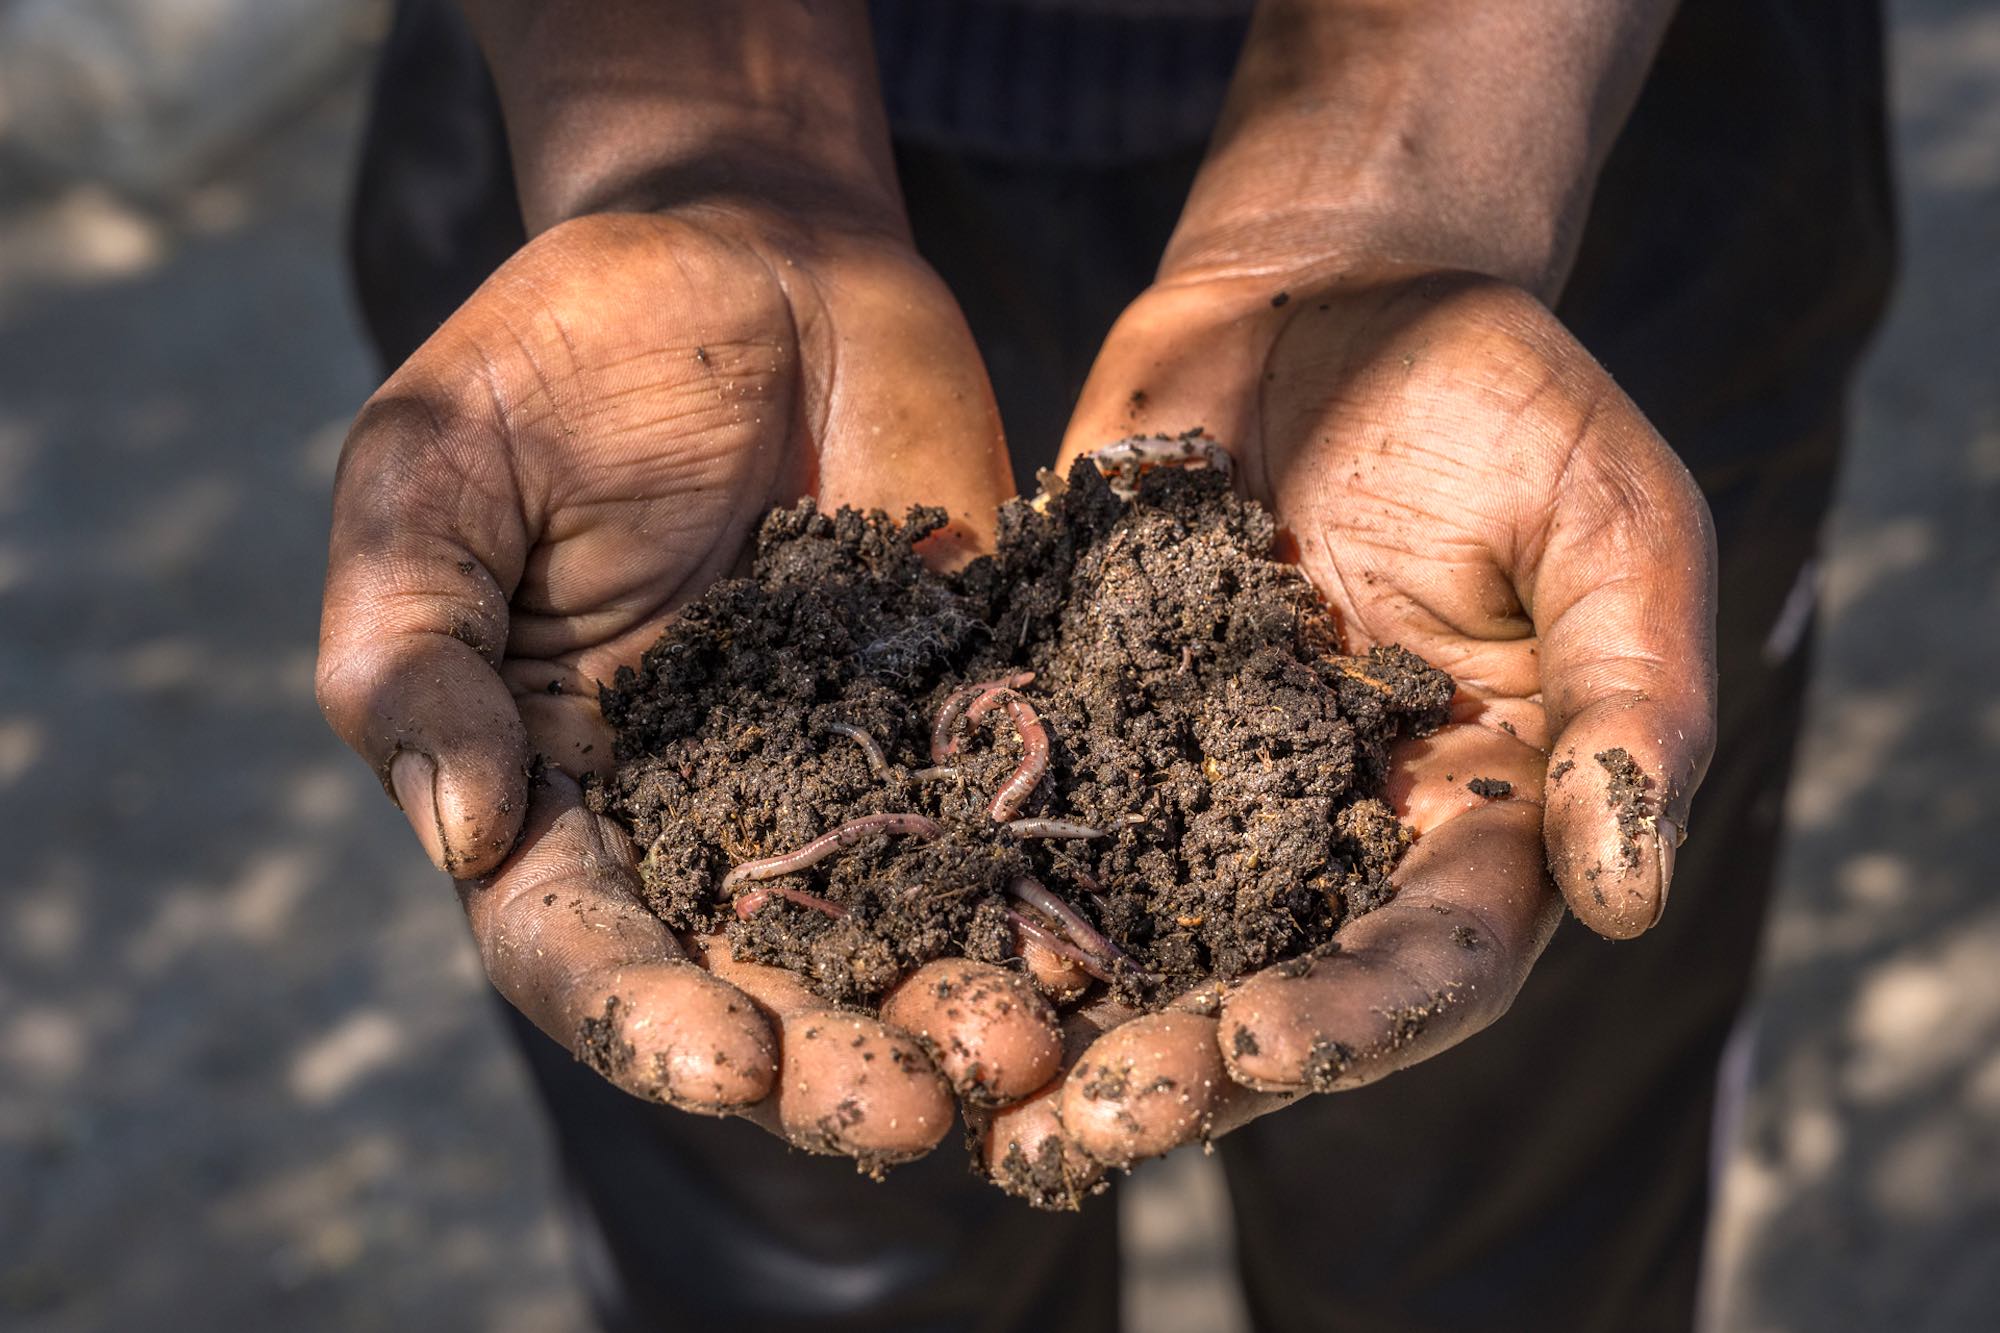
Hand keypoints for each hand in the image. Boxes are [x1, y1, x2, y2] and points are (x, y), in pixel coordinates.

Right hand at [316, 207, 1069, 1165]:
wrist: (748, 253)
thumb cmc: (558, 352)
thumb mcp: (433, 474)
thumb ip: (409, 647)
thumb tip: (465, 838)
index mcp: (548, 787)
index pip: (576, 944)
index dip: (642, 1018)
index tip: (723, 1066)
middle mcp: (692, 816)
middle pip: (747, 981)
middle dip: (821, 1060)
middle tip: (905, 1107)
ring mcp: (832, 774)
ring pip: (885, 932)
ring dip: (946, 1008)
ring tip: (1020, 1051)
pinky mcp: (950, 716)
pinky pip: (996, 821)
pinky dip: (1037, 890)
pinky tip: (1088, 942)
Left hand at [971, 264, 1715, 1195]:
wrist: (1332, 299)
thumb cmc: (1506, 403)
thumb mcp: (1611, 528)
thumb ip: (1633, 701)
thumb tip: (1627, 896)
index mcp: (1474, 821)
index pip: (1428, 958)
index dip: (1353, 1017)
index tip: (1261, 1049)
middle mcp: (1330, 838)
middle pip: (1268, 990)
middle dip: (1185, 1069)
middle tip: (1088, 1124)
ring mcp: (1198, 790)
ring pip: (1137, 943)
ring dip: (1066, 1032)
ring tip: (984, 1107)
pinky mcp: (1087, 725)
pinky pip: (1032, 826)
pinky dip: (979, 895)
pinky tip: (905, 948)